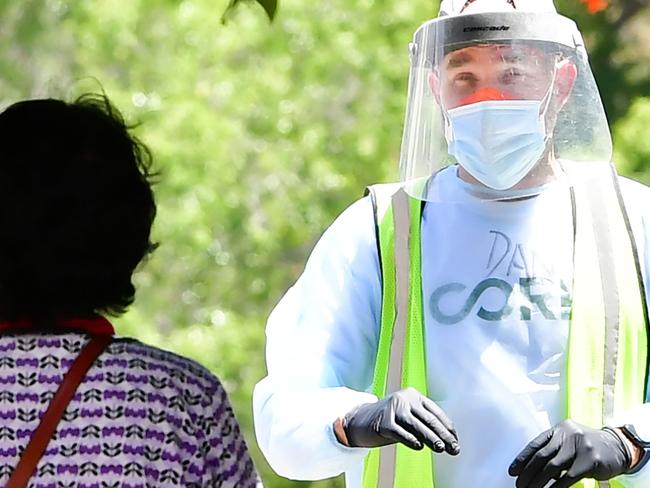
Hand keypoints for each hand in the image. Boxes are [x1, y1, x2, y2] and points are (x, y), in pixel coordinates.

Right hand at [340, 387, 459, 453]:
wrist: (359, 419)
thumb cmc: (389, 420)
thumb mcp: (407, 416)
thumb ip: (423, 423)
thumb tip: (446, 439)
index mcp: (413, 395)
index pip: (435, 411)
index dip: (447, 427)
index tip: (455, 440)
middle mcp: (404, 399)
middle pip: (428, 418)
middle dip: (442, 435)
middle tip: (453, 448)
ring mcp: (392, 409)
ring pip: (416, 425)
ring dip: (431, 438)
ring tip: (440, 448)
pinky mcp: (383, 422)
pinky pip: (400, 432)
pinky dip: (411, 440)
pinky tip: (419, 447)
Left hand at [508, 420, 631, 487]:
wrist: (618, 447)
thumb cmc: (588, 446)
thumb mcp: (569, 441)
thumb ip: (553, 449)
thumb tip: (531, 468)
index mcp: (559, 429)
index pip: (535, 444)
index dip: (522, 458)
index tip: (512, 471)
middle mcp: (568, 435)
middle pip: (541, 456)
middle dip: (527, 472)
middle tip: (519, 484)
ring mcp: (580, 447)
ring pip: (552, 467)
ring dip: (538, 481)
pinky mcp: (590, 461)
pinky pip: (568, 477)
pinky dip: (556, 487)